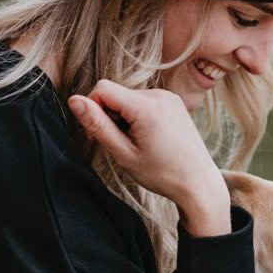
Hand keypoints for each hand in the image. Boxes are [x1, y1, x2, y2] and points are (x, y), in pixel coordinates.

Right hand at [68, 79, 229, 234]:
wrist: (198, 183)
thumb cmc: (162, 174)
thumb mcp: (124, 154)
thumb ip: (97, 125)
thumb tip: (73, 100)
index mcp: (147, 107)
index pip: (103, 88)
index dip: (93, 109)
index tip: (97, 135)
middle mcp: (160, 95)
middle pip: (116, 93)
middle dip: (110, 115)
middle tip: (120, 145)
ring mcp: (169, 97)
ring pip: (128, 97)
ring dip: (124, 116)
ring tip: (137, 143)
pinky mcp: (174, 102)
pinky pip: (144, 101)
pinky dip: (138, 116)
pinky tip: (148, 137)